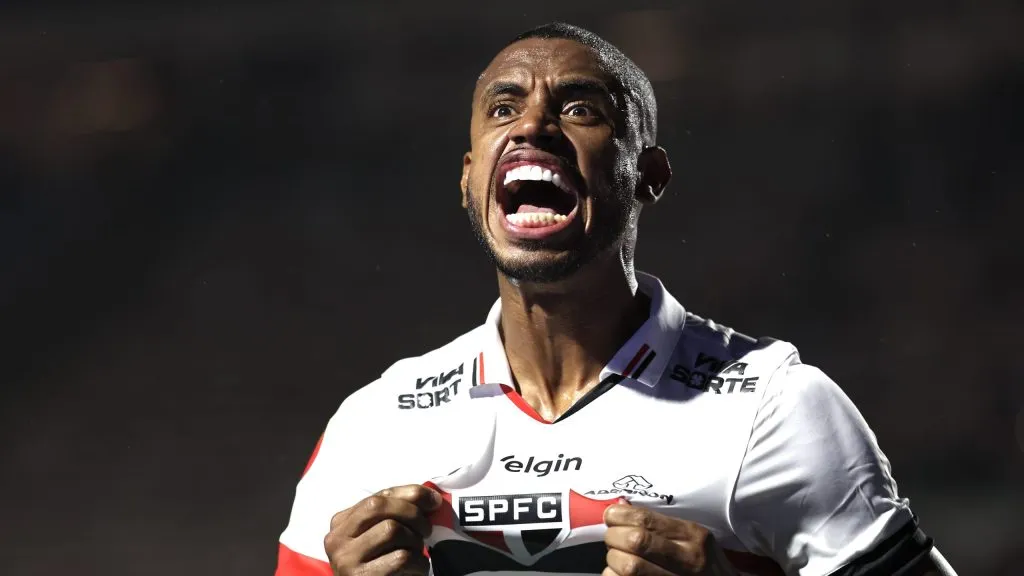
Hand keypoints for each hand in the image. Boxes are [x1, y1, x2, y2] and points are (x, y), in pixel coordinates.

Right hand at [324, 484, 442, 575]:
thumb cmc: (381, 568)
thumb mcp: (382, 538)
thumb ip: (396, 514)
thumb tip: (431, 498)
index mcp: (342, 523)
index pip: (378, 496)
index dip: (410, 494)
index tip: (434, 500)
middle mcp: (337, 538)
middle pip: (380, 507)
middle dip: (412, 513)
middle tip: (427, 530)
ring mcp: (346, 558)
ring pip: (391, 530)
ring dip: (415, 541)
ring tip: (417, 554)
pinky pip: (401, 558)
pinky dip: (418, 562)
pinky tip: (417, 569)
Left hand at [604, 501, 737, 575]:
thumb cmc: (704, 563)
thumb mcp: (693, 538)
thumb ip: (660, 524)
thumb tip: (621, 507)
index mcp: (693, 536)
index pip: (646, 520)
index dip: (620, 516)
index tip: (611, 516)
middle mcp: (688, 559)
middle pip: (635, 541)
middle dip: (614, 537)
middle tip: (612, 537)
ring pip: (628, 567)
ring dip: (613, 560)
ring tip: (617, 557)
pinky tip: (619, 573)